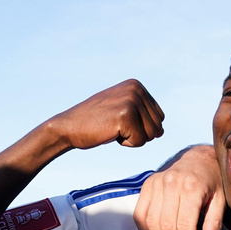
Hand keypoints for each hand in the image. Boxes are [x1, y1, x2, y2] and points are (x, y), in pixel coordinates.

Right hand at [46, 79, 163, 151]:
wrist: (68, 127)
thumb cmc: (96, 123)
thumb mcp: (123, 113)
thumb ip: (144, 118)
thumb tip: (162, 132)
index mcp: (137, 85)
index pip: (159, 117)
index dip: (141, 126)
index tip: (119, 120)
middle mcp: (136, 89)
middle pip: (158, 126)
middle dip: (138, 133)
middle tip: (114, 125)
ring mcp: (131, 100)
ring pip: (151, 135)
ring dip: (132, 139)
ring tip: (112, 128)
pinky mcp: (125, 115)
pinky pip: (140, 142)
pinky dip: (125, 144)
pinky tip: (109, 133)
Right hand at [133, 145, 224, 229]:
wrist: (198, 158)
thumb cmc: (212, 181)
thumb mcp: (221, 200)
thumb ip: (215, 221)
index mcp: (192, 187)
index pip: (184, 224)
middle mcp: (171, 183)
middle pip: (166, 226)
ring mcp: (156, 183)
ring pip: (151, 222)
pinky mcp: (147, 185)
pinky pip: (140, 214)